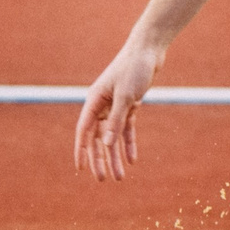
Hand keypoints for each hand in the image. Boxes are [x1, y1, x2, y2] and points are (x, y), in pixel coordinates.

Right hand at [74, 40, 161, 181]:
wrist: (148, 49)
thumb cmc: (134, 68)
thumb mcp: (126, 96)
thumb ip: (115, 121)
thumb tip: (106, 145)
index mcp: (94, 101)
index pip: (84, 131)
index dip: (81, 151)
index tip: (80, 169)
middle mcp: (101, 105)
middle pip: (97, 138)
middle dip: (100, 159)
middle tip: (103, 179)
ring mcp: (115, 105)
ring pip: (112, 136)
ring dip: (115, 156)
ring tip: (119, 177)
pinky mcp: (129, 105)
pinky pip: (126, 129)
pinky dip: (128, 144)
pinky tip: (132, 160)